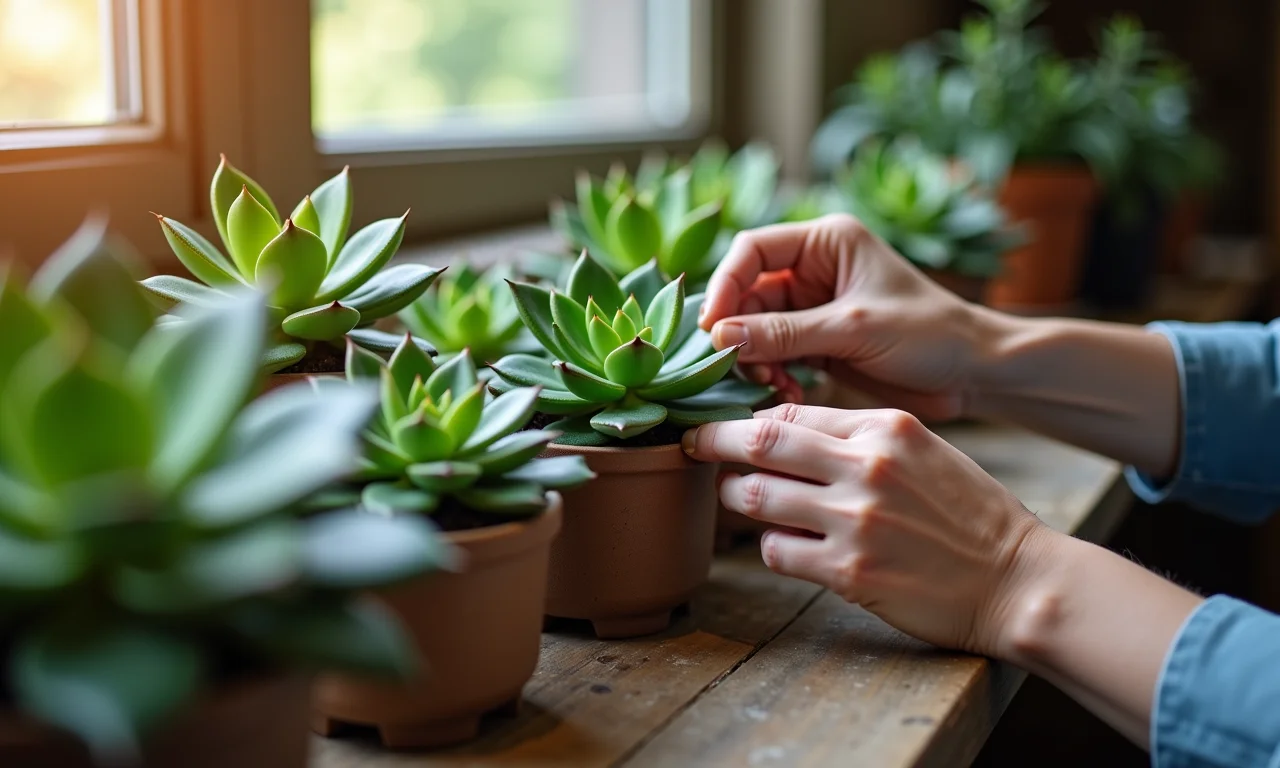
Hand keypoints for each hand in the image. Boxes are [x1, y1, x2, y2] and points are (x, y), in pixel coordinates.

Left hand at [682, 403, 1053, 655]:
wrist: (1018, 579)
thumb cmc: (969, 513)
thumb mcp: (922, 449)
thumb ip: (857, 436)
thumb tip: (780, 429)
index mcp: (885, 428)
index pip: (791, 412)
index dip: (749, 418)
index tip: (728, 425)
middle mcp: (866, 466)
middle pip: (757, 442)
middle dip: (712, 440)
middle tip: (692, 443)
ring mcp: (855, 520)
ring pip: (753, 496)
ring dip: (735, 497)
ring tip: (739, 498)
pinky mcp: (848, 572)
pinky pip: (775, 551)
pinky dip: (772, 547)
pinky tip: (792, 546)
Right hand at [700, 214, 1001, 420]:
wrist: (973, 373)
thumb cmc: (929, 334)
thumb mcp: (854, 329)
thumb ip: (785, 333)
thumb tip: (719, 337)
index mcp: (826, 242)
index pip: (752, 250)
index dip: (726, 285)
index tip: (713, 326)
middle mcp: (813, 270)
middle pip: (747, 294)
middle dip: (740, 333)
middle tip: (740, 369)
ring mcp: (813, 308)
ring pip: (754, 329)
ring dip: (755, 360)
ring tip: (774, 386)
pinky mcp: (817, 344)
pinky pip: (774, 356)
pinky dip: (773, 376)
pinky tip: (789, 395)